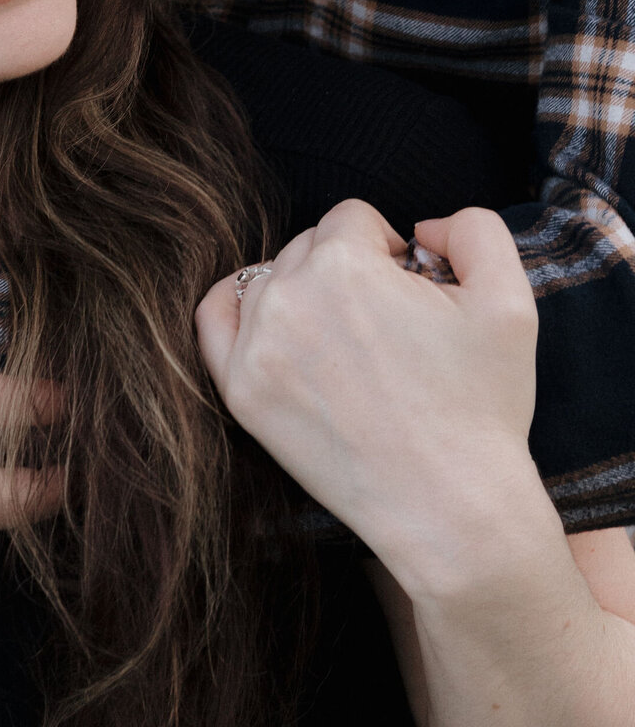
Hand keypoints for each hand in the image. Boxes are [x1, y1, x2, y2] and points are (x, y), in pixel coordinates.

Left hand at [195, 200, 540, 589]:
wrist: (450, 507)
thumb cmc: (481, 406)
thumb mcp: (511, 300)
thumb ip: (474, 229)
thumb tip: (420, 227)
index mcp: (345, 264)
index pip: (353, 219)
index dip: (389, 252)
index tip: (412, 296)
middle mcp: (289, 297)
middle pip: (309, 246)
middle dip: (349, 273)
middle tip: (388, 329)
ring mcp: (257, 348)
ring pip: (271, 281)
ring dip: (305, 295)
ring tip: (348, 344)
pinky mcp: (241, 393)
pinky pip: (215, 322)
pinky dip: (238, 312)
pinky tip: (274, 325)